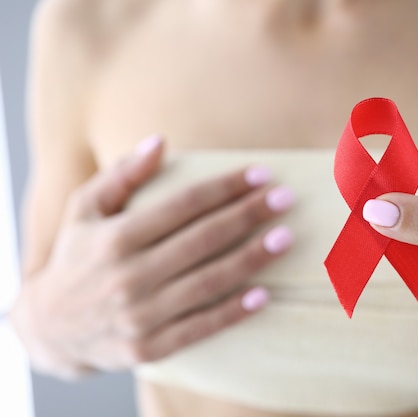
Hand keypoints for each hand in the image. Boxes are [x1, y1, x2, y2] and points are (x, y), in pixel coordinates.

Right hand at [11, 137, 294, 377]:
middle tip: (286, 197)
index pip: (184, 204)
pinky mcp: (149, 348)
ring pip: (210, 282)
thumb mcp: (84, 210)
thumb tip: (160, 141)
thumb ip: (120, 175)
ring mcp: (140, 315)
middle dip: (249, 214)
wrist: (51, 328)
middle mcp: (128, 276)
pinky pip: (200, 327)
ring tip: (286, 237)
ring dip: (253, 258)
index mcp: (115, 238)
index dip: (226, 187)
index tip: (261, 173)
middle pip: (204, 239)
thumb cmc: (76, 256)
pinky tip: (264, 294)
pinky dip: (233, 311)